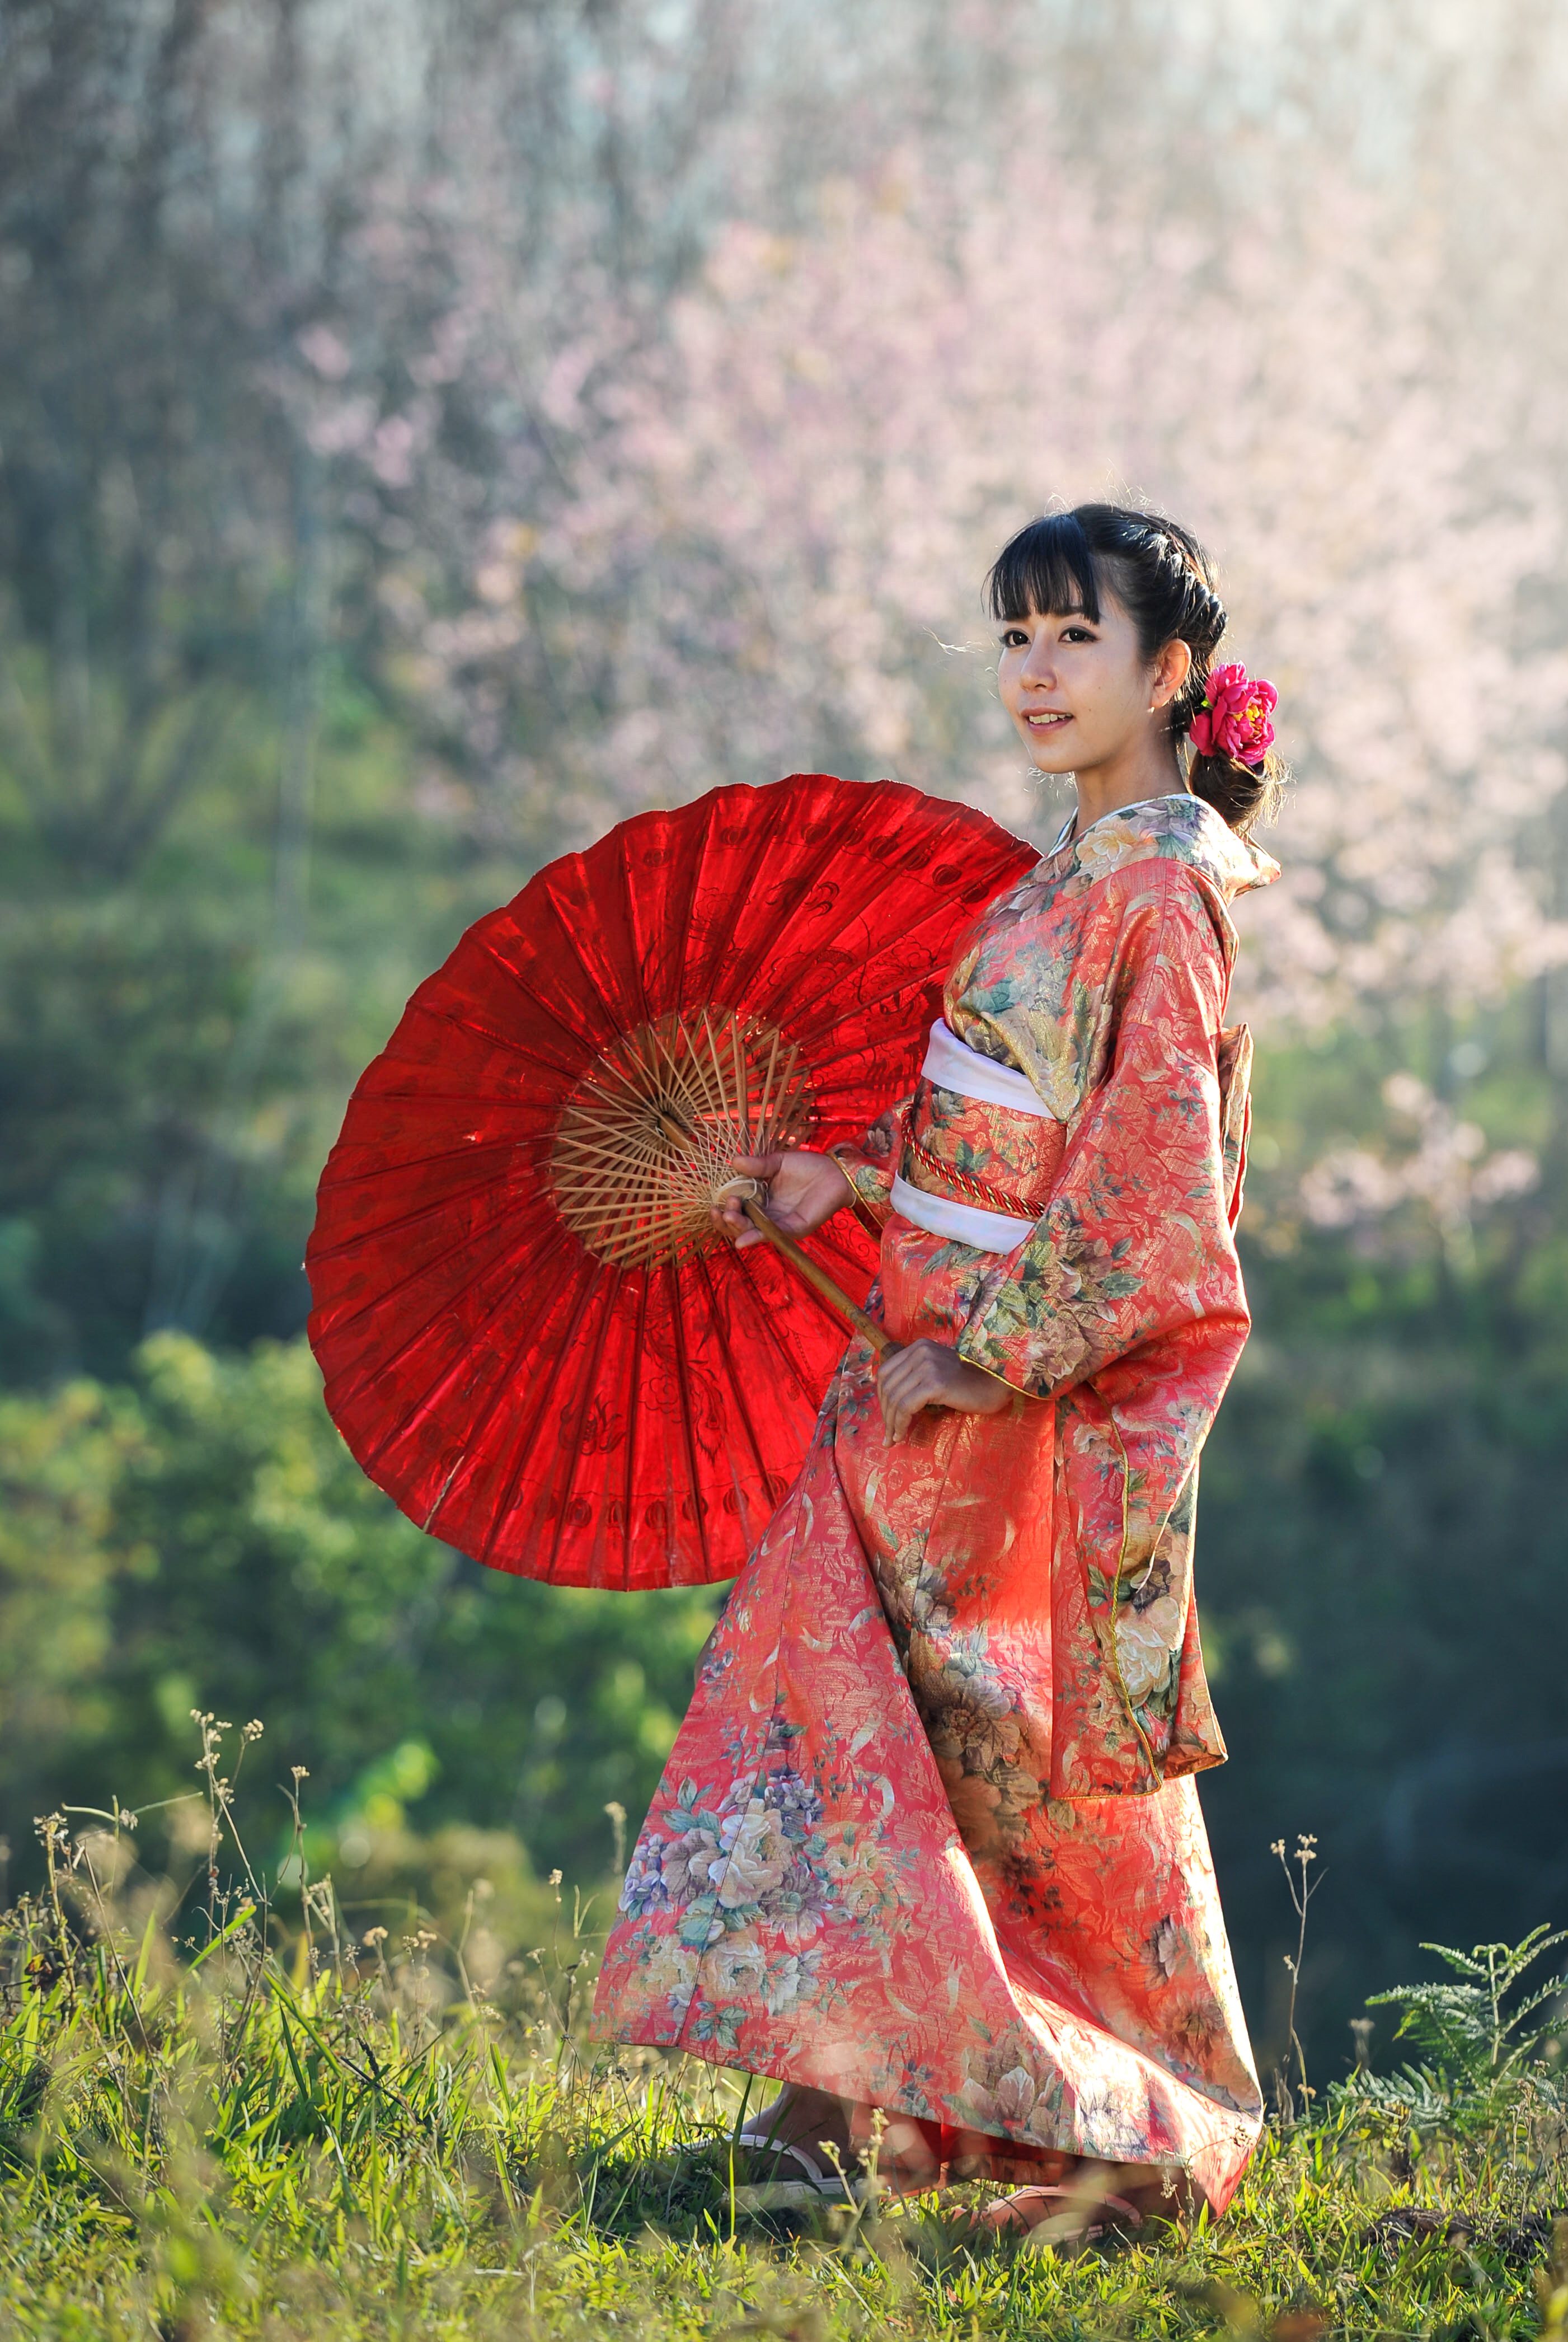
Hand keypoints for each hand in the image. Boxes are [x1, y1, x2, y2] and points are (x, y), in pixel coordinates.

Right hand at [712, 1149, 851, 1249]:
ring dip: (738, 1227)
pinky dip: (757, 1238)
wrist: (834, 1171)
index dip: (724, 1208)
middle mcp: (767, 1214)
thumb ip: (757, 1165)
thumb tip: (734, 1161)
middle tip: (725, 1208)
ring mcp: (779, 1223)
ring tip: (729, 1215)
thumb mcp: (778, 1162)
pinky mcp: (794, 1229)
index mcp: (760, 1198)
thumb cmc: (807, 1166)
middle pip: (740, 1224)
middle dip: (728, 1220)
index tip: (718, 1200)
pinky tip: (742, 1239)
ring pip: (752, 1232)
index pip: (736, 1209)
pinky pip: (773, 1235)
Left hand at [877, 1339, 1014, 1443]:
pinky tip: (902, 1435)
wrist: (997, 1385)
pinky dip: (900, 1424)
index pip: (885, 1372)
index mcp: (918, 1347)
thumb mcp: (937, 1372)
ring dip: (890, 1423)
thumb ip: (915, 1378)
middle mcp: (920, 1352)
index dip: (881, 1398)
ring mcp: (927, 1365)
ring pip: (894, 1398)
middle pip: (887, 1386)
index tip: (886, 1418)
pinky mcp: (934, 1383)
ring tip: (893, 1439)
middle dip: (884, 1414)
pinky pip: (906, 1407)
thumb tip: (888, 1403)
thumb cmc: (969, 1385)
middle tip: (887, 1435)